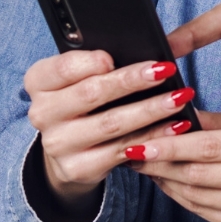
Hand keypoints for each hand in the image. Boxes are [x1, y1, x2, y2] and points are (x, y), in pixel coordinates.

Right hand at [23, 50, 196, 221]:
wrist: (71, 147)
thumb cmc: (86, 97)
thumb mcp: (83, 75)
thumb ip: (101, 62)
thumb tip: (144, 53)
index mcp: (40, 82)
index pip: (62, 68)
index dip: (88, 62)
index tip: (113, 57)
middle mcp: (42, 113)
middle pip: (91, 93)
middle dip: (132, 81)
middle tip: (165, 70)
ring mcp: (58, 144)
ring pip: (111, 123)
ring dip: (151, 109)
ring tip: (180, 97)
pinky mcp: (78, 168)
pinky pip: (123, 150)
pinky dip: (154, 136)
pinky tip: (177, 125)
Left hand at [128, 110, 220, 221]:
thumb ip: (215, 123)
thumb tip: (173, 114)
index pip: (209, 147)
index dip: (171, 146)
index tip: (140, 142)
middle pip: (198, 173)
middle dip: (160, 163)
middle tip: (132, 153)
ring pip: (195, 195)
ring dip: (165, 180)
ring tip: (147, 166)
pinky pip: (201, 211)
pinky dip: (179, 196)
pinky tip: (168, 182)